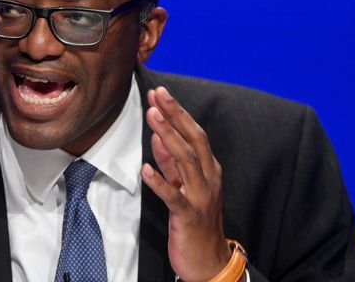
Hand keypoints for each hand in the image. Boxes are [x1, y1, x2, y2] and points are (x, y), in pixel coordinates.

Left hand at [141, 87, 231, 281]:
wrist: (209, 260)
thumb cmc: (196, 221)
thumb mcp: (185, 185)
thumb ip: (171, 162)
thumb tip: (159, 135)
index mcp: (208, 169)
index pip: (194, 133)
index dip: (177, 112)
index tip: (161, 93)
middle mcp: (208, 178)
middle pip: (194, 140)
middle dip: (176, 115)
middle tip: (158, 94)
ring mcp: (200, 196)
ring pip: (186, 161)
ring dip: (168, 137)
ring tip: (152, 117)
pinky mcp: (188, 216)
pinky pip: (174, 196)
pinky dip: (159, 181)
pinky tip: (145, 168)